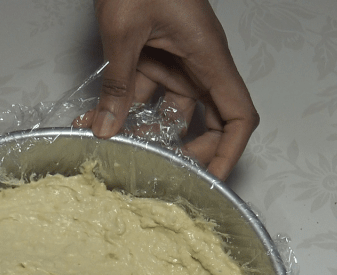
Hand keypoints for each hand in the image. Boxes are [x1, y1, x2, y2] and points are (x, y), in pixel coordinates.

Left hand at [79, 0, 258, 179]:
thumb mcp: (124, 32)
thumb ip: (118, 83)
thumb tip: (108, 130)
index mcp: (208, 57)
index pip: (237, 115)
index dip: (230, 151)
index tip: (211, 180)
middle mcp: (199, 63)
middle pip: (209, 120)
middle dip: (190, 152)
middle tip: (162, 176)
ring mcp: (176, 60)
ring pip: (172, 111)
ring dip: (148, 134)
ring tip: (121, 153)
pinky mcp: (154, 55)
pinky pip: (145, 92)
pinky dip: (125, 110)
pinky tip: (98, 124)